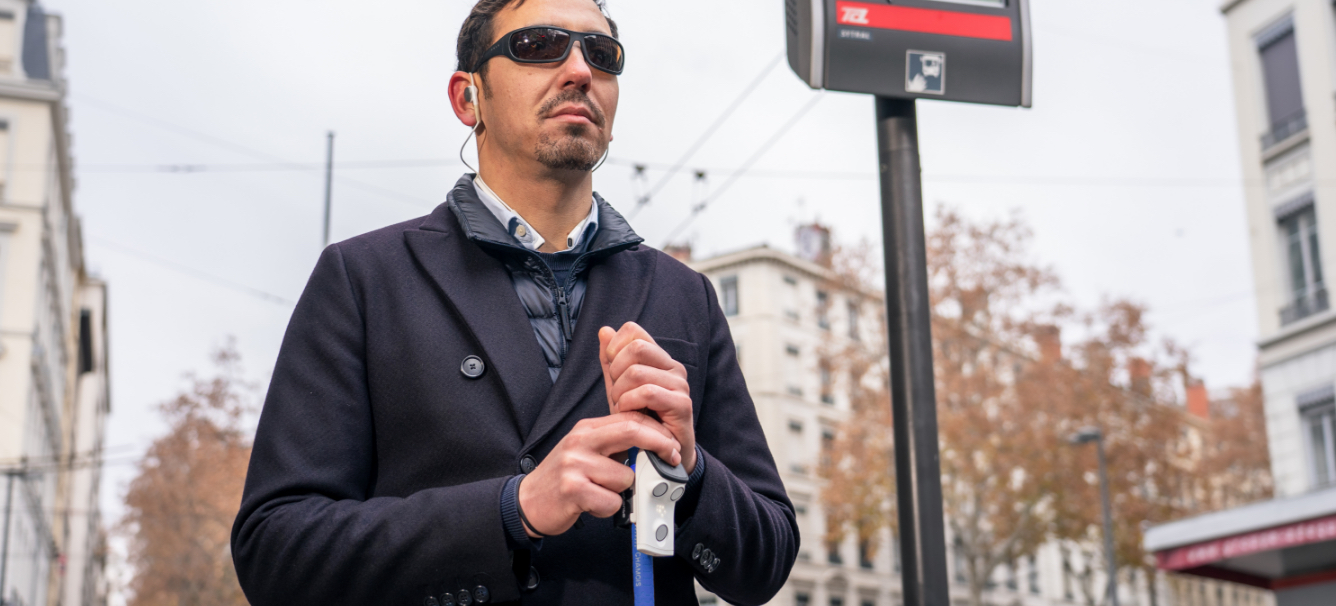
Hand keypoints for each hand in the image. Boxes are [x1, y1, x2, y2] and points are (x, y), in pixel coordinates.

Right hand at [517, 412, 679, 537]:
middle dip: (659, 445)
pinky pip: (611, 500)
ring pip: (625, 477)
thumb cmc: (563, 478)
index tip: (671, 444)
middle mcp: (580, 442)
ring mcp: (575, 465)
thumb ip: (613, 444)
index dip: (657, 430)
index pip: (629, 419)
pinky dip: (607, 507)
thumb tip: (652, 444)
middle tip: (671, 458)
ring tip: (600, 492)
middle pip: (631, 432)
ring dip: (621, 492)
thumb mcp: (585, 451)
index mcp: (586, 429)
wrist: (528, 501)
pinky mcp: (573, 490)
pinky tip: (591, 504)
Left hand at [599, 322, 695, 474]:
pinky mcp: (682, 404)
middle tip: (616, 394)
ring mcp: (679, 385)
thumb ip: (612, 361)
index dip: (615, 347)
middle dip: (616, 371)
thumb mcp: (619, 387)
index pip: (633, 330)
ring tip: (623, 408)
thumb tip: (604, 330)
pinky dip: (630, 404)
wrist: (660, 454)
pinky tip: (630, 414)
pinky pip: (647, 393)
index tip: (612, 370)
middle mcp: (672, 367)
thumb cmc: (640, 420)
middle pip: (635, 347)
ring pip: (637, 372)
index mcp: (659, 358)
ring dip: (620, 393)